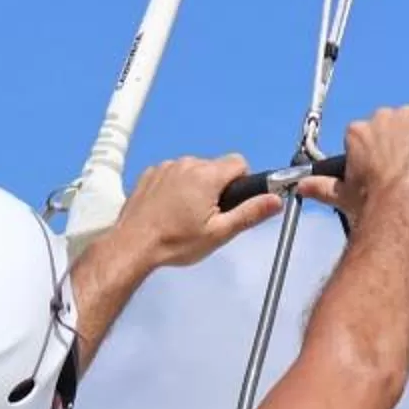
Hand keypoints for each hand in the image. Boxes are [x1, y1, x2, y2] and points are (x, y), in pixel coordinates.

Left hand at [113, 154, 284, 268]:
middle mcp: (187, 164)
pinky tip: (168, 210)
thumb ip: (249, 213)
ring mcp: (166, 167)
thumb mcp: (218, 233)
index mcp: (207, 175)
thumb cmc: (174, 242)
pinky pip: (173, 174)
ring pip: (194, 171)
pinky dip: (175, 188)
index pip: (239, 163)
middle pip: (216, 168)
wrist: (133, 245)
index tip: (231, 202)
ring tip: (184, 216)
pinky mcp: (151, 173)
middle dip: (217, 188)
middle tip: (206, 217)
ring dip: (195, 187)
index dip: (241, 182)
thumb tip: (275, 200)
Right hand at [301, 106, 408, 230]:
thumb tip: (301, 187)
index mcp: (358, 132)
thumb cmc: (371, 202)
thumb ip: (321, 187)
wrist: (401, 202)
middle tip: (407, 170)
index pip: (372, 134)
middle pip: (398, 125)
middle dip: (403, 143)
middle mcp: (382, 116)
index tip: (385, 169)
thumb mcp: (342, 196)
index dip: (382, 152)